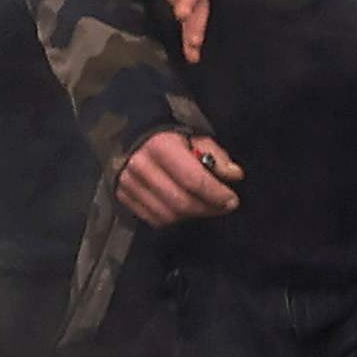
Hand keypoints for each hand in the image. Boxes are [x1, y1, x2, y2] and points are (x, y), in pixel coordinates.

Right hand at [113, 133, 243, 224]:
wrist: (131, 136)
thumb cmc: (170, 138)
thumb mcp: (195, 138)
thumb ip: (215, 156)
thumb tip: (233, 175)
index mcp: (160, 146)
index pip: (193, 180)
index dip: (216, 194)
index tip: (232, 199)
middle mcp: (140, 166)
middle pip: (180, 202)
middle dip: (208, 208)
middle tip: (223, 206)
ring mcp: (128, 184)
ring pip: (167, 215)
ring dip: (192, 216)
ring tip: (205, 207)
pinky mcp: (122, 196)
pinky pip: (153, 219)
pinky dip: (173, 219)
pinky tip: (184, 210)